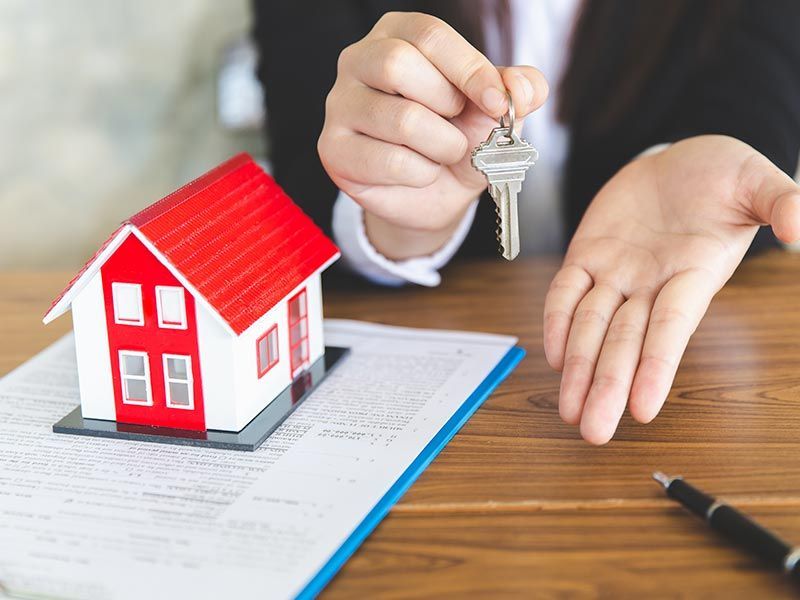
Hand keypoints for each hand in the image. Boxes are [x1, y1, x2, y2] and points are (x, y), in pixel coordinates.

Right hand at [318, 11, 547, 258]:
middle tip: (457, 126)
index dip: (470, 70)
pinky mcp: (334, 149)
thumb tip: (523, 87)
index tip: (498, 102)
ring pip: (400, 119)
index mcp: (397, 34)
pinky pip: (388, 161)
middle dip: (446, 105)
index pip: (429, 35)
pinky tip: (419, 173)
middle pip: (399, 65)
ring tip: (443, 153)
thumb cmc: (456, 138)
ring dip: (440, 146)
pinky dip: (421, 174)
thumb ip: (517, 90)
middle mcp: (358, 60)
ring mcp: (340, 105)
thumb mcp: (493, 110)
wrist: (433, 194)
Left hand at [544, 135, 799, 443]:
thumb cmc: (722, 175)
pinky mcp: (588, 255)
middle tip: (592, 431)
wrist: (678, 161)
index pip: (672, 327)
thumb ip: (780, 202)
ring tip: (567, 410)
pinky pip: (566, 292)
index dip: (657, 366)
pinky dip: (557, 319)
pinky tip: (553, 356)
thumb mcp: (756, 182)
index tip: (643, 409)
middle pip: (625, 341)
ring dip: (577, 368)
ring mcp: (617, 273)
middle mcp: (652, 284)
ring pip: (591, 326)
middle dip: (607, 386)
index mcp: (693, 274)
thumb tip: (799, 228)